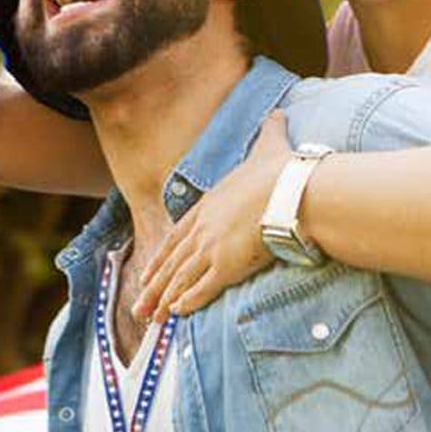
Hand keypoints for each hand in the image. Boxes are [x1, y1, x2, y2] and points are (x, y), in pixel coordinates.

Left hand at [133, 111, 292, 321]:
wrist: (291, 190)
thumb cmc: (281, 171)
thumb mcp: (270, 146)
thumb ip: (270, 131)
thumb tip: (278, 113)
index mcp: (209, 205)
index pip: (178, 234)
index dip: (162, 255)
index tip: (149, 270)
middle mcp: (204, 227)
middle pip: (172, 260)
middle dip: (154, 284)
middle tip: (139, 305)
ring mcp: (213, 247)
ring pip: (181, 278)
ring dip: (164, 299)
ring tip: (150, 318)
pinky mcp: (227, 265)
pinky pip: (202, 288)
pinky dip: (187, 302)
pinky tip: (176, 313)